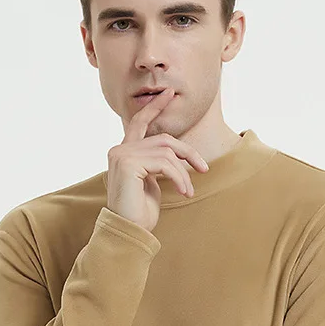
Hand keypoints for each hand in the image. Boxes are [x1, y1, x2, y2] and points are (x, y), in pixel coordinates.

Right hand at [106, 87, 208, 231]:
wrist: (128, 231)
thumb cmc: (140, 212)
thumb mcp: (152, 183)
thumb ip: (157, 164)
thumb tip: (175, 155)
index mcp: (123, 152)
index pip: (139, 122)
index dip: (155, 107)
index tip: (169, 94)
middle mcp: (119, 150)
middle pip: (164, 139)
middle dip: (188, 153)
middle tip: (205, 169)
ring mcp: (121, 155)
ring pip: (167, 152)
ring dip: (184, 172)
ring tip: (188, 191)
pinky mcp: (128, 164)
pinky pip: (165, 163)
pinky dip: (179, 177)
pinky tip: (183, 192)